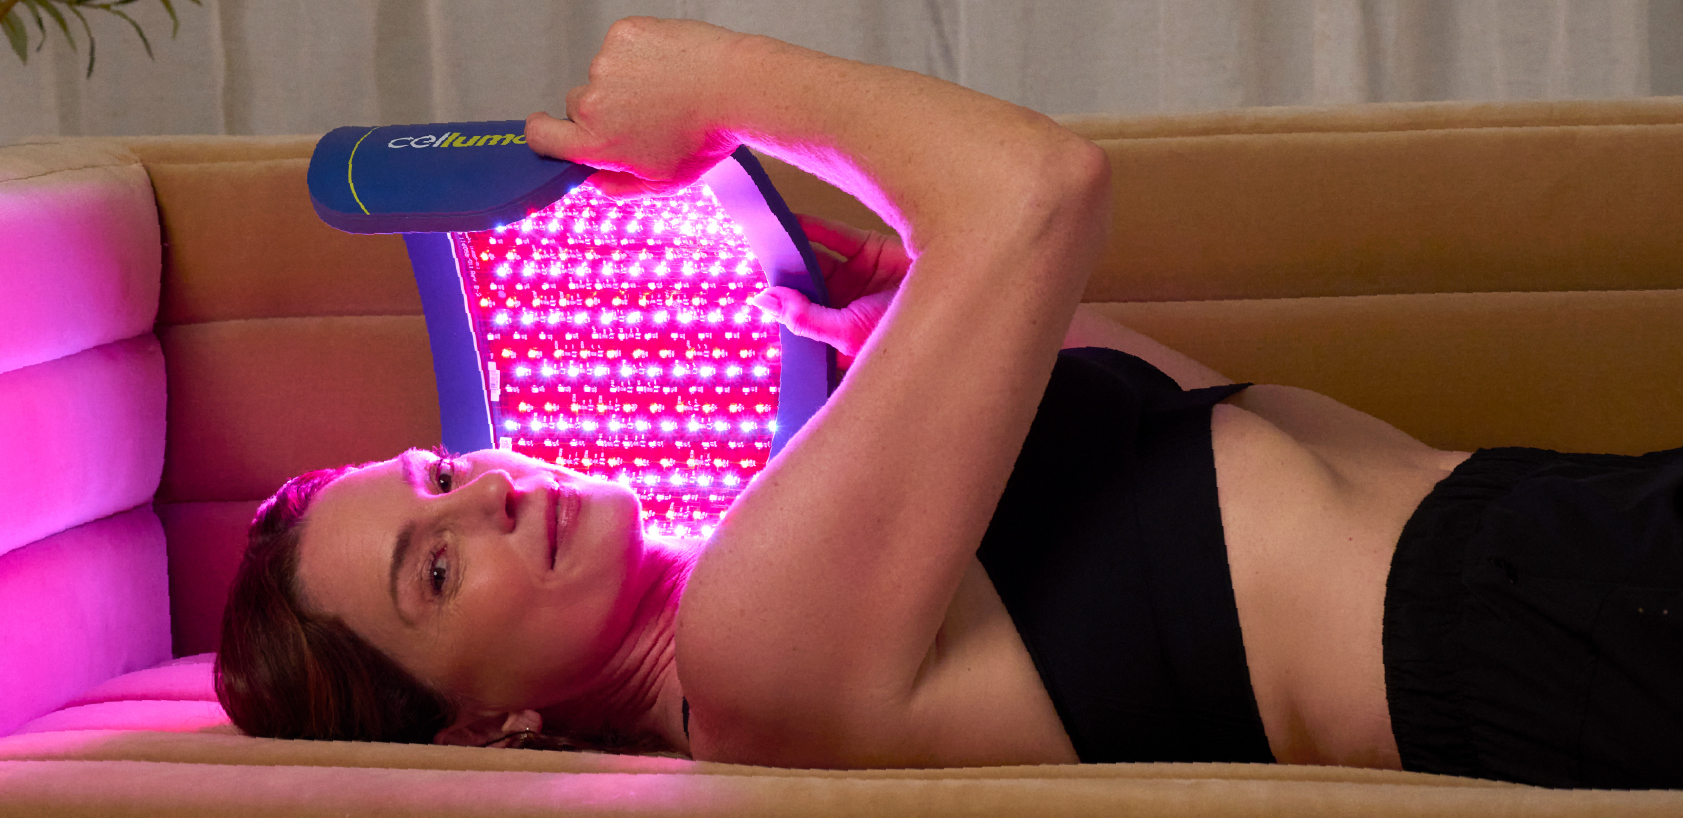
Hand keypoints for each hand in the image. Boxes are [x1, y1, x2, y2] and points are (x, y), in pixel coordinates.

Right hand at [525, 17, 746, 197]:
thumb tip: (595, 182)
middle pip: (576, 105)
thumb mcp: (663, 183)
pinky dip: (639, 55)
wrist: (737, 88)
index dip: (543, 134)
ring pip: (602, 74)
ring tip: (666, 91)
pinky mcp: (624, 34)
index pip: (539, 136)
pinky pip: (621, 47)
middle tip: (644, 115)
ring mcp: (606, 64)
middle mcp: (592, 102)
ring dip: (625, 81)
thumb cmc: (706, 136)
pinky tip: (669, 68)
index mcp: (595, 142)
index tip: (553, 132)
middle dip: (602, 111)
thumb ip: (619, 186)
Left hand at [748, 214, 910, 367]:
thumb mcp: (848, 333)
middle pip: (806, 284)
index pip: (801, 317)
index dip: (780, 305)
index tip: (754, 290)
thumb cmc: (908, 332)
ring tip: (765, 233)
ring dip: (793, 247)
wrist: (959, 301)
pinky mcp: (871, 249)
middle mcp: (847, 305)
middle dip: (783, 271)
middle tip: (751, 254)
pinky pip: (836, 237)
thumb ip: (804, 317)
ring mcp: (859, 277)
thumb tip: (763, 300)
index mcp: (840, 333)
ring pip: (817, 258)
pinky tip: (789, 222)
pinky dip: (812, 229)